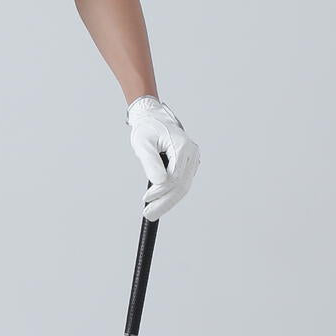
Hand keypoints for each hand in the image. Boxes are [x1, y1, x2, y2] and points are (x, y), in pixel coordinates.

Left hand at [126, 96, 199, 220]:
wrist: (153, 119)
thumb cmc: (147, 129)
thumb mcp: (143, 144)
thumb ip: (150, 162)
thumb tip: (159, 182)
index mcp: (183, 147)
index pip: (174, 177)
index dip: (160, 191)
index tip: (145, 199)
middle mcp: (192, 153)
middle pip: (181, 185)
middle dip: (165, 202)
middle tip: (149, 215)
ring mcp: (192, 159)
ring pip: (183, 187)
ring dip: (167, 202)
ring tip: (152, 214)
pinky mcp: (188, 164)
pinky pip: (182, 183)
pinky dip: (170, 194)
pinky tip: (159, 203)